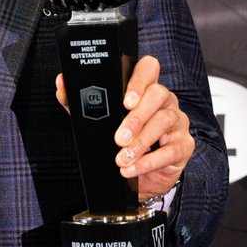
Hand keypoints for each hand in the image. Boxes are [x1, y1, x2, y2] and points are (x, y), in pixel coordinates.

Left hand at [55, 55, 193, 201]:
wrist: (140, 177)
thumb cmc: (120, 142)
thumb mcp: (97, 121)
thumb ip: (77, 102)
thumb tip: (62, 83)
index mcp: (144, 89)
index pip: (148, 68)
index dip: (139, 80)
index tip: (125, 101)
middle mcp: (164, 100)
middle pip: (158, 94)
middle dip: (137, 117)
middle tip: (119, 138)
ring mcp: (177, 121)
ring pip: (164, 121)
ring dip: (141, 141)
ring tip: (122, 158)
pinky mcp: (184, 145)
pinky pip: (171, 149)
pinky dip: (149, 162)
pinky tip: (132, 168)